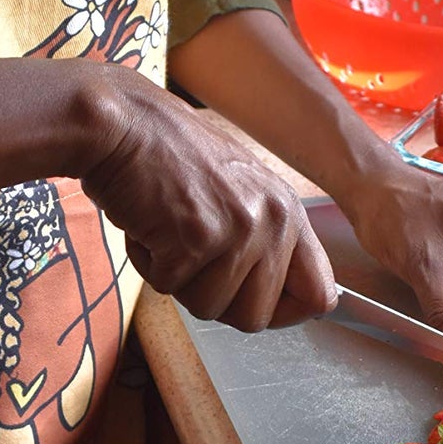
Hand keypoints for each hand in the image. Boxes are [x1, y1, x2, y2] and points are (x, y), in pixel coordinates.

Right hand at [79, 72, 336, 332]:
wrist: (123, 125)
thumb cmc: (170, 158)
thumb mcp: (239, 191)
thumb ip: (264, 241)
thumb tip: (282, 300)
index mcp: (288, 211)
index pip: (319, 295)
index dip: (284, 313)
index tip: (252, 302)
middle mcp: (271, 221)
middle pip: (255, 318)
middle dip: (215, 298)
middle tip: (192, 257)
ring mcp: (236, 231)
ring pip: (209, 308)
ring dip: (178, 280)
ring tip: (169, 232)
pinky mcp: (194, 240)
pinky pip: (169, 288)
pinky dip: (149, 264)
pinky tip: (148, 225)